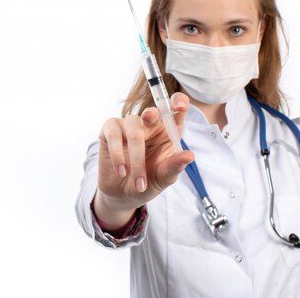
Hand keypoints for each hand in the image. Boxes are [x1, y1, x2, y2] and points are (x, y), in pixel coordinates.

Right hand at [94, 92, 194, 229]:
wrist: (123, 196)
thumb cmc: (148, 182)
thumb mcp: (164, 177)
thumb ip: (174, 166)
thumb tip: (189, 155)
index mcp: (168, 131)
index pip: (175, 110)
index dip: (179, 102)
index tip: (181, 107)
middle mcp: (149, 124)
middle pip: (152, 111)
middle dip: (152, 113)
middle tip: (151, 117)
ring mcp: (128, 125)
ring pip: (133, 130)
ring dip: (136, 158)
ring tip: (138, 183)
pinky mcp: (110, 130)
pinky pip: (113, 134)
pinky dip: (118, 154)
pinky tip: (122, 171)